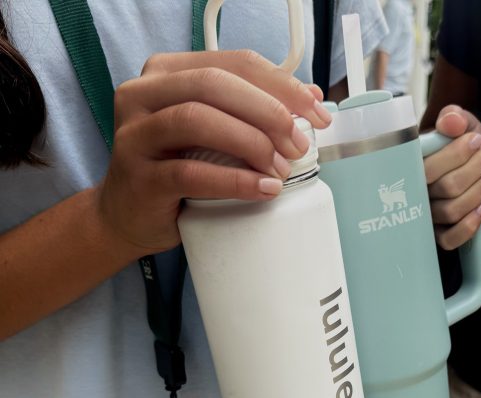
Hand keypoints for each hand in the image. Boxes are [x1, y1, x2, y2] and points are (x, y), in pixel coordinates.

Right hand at [97, 50, 331, 255]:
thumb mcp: (213, 135)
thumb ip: (249, 113)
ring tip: (280, 169)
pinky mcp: (139, 176)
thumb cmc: (177, 172)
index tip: (316, 112)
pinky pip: (190, 172)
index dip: (282, 84)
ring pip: (198, 120)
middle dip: (268, 112)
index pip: (234, 63)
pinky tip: (262, 189)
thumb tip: (310, 100)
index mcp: (167, 74)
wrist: (129, 216)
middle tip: (298, 143)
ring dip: (251, 143)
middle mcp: (143, 94)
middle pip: (215, 84)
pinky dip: (233, 180)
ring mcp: (136, 135)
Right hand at [424, 104, 480, 249]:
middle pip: (446, 188)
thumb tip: (450, 122)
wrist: (473, 162)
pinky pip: (449, 240)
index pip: (428, 168)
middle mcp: (416, 194)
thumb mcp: (460, 125)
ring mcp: (427, 216)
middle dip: (477, 167)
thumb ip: (454, 118)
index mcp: (412, 167)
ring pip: (453, 211)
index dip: (456, 155)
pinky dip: (468, 226)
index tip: (478, 139)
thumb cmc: (462, 145)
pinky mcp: (440, 234)